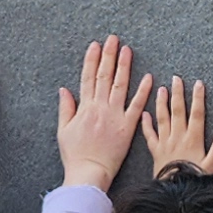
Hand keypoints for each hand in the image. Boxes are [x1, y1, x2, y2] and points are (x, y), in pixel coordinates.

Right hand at [55, 36, 147, 191]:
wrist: (89, 173)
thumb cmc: (75, 155)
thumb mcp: (64, 130)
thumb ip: (66, 108)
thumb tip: (64, 89)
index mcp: (84, 108)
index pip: (88, 77)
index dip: (92, 59)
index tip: (95, 45)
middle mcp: (100, 108)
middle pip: (104, 76)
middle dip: (108, 55)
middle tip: (113, 39)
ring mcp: (115, 116)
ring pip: (120, 85)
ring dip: (124, 66)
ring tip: (127, 49)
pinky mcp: (128, 127)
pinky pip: (137, 106)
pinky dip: (142, 91)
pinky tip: (148, 77)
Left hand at [140, 78, 212, 179]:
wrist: (173, 193)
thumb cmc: (194, 181)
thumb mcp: (212, 166)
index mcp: (193, 139)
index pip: (197, 113)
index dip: (198, 97)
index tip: (198, 83)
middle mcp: (178, 137)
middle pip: (178, 111)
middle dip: (178, 93)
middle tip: (176, 78)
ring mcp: (165, 143)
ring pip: (163, 118)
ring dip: (162, 103)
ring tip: (161, 89)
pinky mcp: (155, 152)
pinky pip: (149, 135)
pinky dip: (146, 124)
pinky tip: (144, 114)